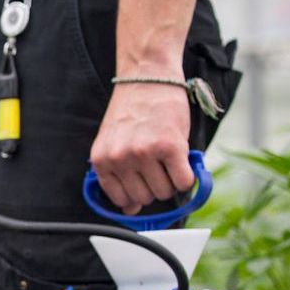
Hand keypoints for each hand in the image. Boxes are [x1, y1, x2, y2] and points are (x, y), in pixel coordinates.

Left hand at [90, 82, 193, 214]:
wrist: (146, 77)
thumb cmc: (132, 111)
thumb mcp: (114, 143)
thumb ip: (119, 176)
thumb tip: (130, 211)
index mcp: (101, 160)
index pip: (121, 200)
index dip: (137, 196)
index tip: (145, 186)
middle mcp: (119, 158)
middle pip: (145, 198)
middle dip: (156, 187)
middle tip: (159, 167)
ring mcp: (143, 153)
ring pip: (165, 192)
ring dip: (172, 181)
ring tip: (169, 160)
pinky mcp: (169, 146)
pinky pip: (183, 181)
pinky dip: (188, 177)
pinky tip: (183, 162)